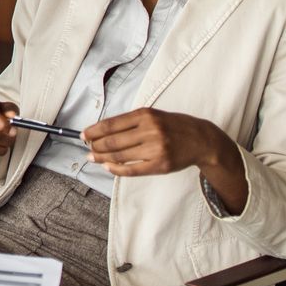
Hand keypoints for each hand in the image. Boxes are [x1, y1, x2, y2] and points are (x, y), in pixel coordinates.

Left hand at [82, 107, 226, 177]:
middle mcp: (150, 130)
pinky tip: (108, 167)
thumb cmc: (173, 126)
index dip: (94, 131)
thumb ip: (130, 122)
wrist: (201, 139)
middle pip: (113, 141)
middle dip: (96, 146)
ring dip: (102, 158)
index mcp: (146, 115)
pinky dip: (117, 169)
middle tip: (87, 148)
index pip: (111, 124)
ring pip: (120, 156)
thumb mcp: (153, 115)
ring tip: (93, 158)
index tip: (84, 135)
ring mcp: (156, 149)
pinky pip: (132, 170)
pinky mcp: (160, 165)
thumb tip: (102, 131)